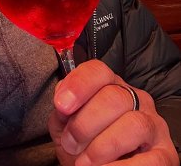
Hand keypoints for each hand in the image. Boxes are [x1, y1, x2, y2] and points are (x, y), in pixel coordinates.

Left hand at [48, 60, 177, 164]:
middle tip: (70, 144)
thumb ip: (63, 112)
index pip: (98, 71)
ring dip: (103, 146)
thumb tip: (62, 105)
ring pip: (134, 124)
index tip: (61, 106)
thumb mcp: (67, 125)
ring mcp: (154, 125)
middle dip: (85, 124)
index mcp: (111, 85)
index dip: (79, 85)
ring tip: (84, 163)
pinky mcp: (166, 155)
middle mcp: (136, 99)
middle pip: (114, 97)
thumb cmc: (83, 145)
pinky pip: (150, 160)